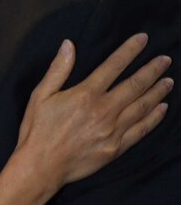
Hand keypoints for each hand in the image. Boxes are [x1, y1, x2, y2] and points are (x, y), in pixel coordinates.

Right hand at [0, 34, 172, 204]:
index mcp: (85, 94)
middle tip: (165, 59)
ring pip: (142, 106)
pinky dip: (154, 118)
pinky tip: (162, 108)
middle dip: (152, 70)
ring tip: (168, 80)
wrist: (41, 165)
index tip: (143, 39)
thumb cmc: (37, 129)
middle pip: (134, 85)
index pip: (113, 66)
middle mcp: (104, 110)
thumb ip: (58, 69)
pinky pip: (141, 130)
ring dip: (157, 92)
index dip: (130, 50)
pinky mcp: (116, 147)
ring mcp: (113, 130)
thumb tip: (68, 45)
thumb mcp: (40, 95)